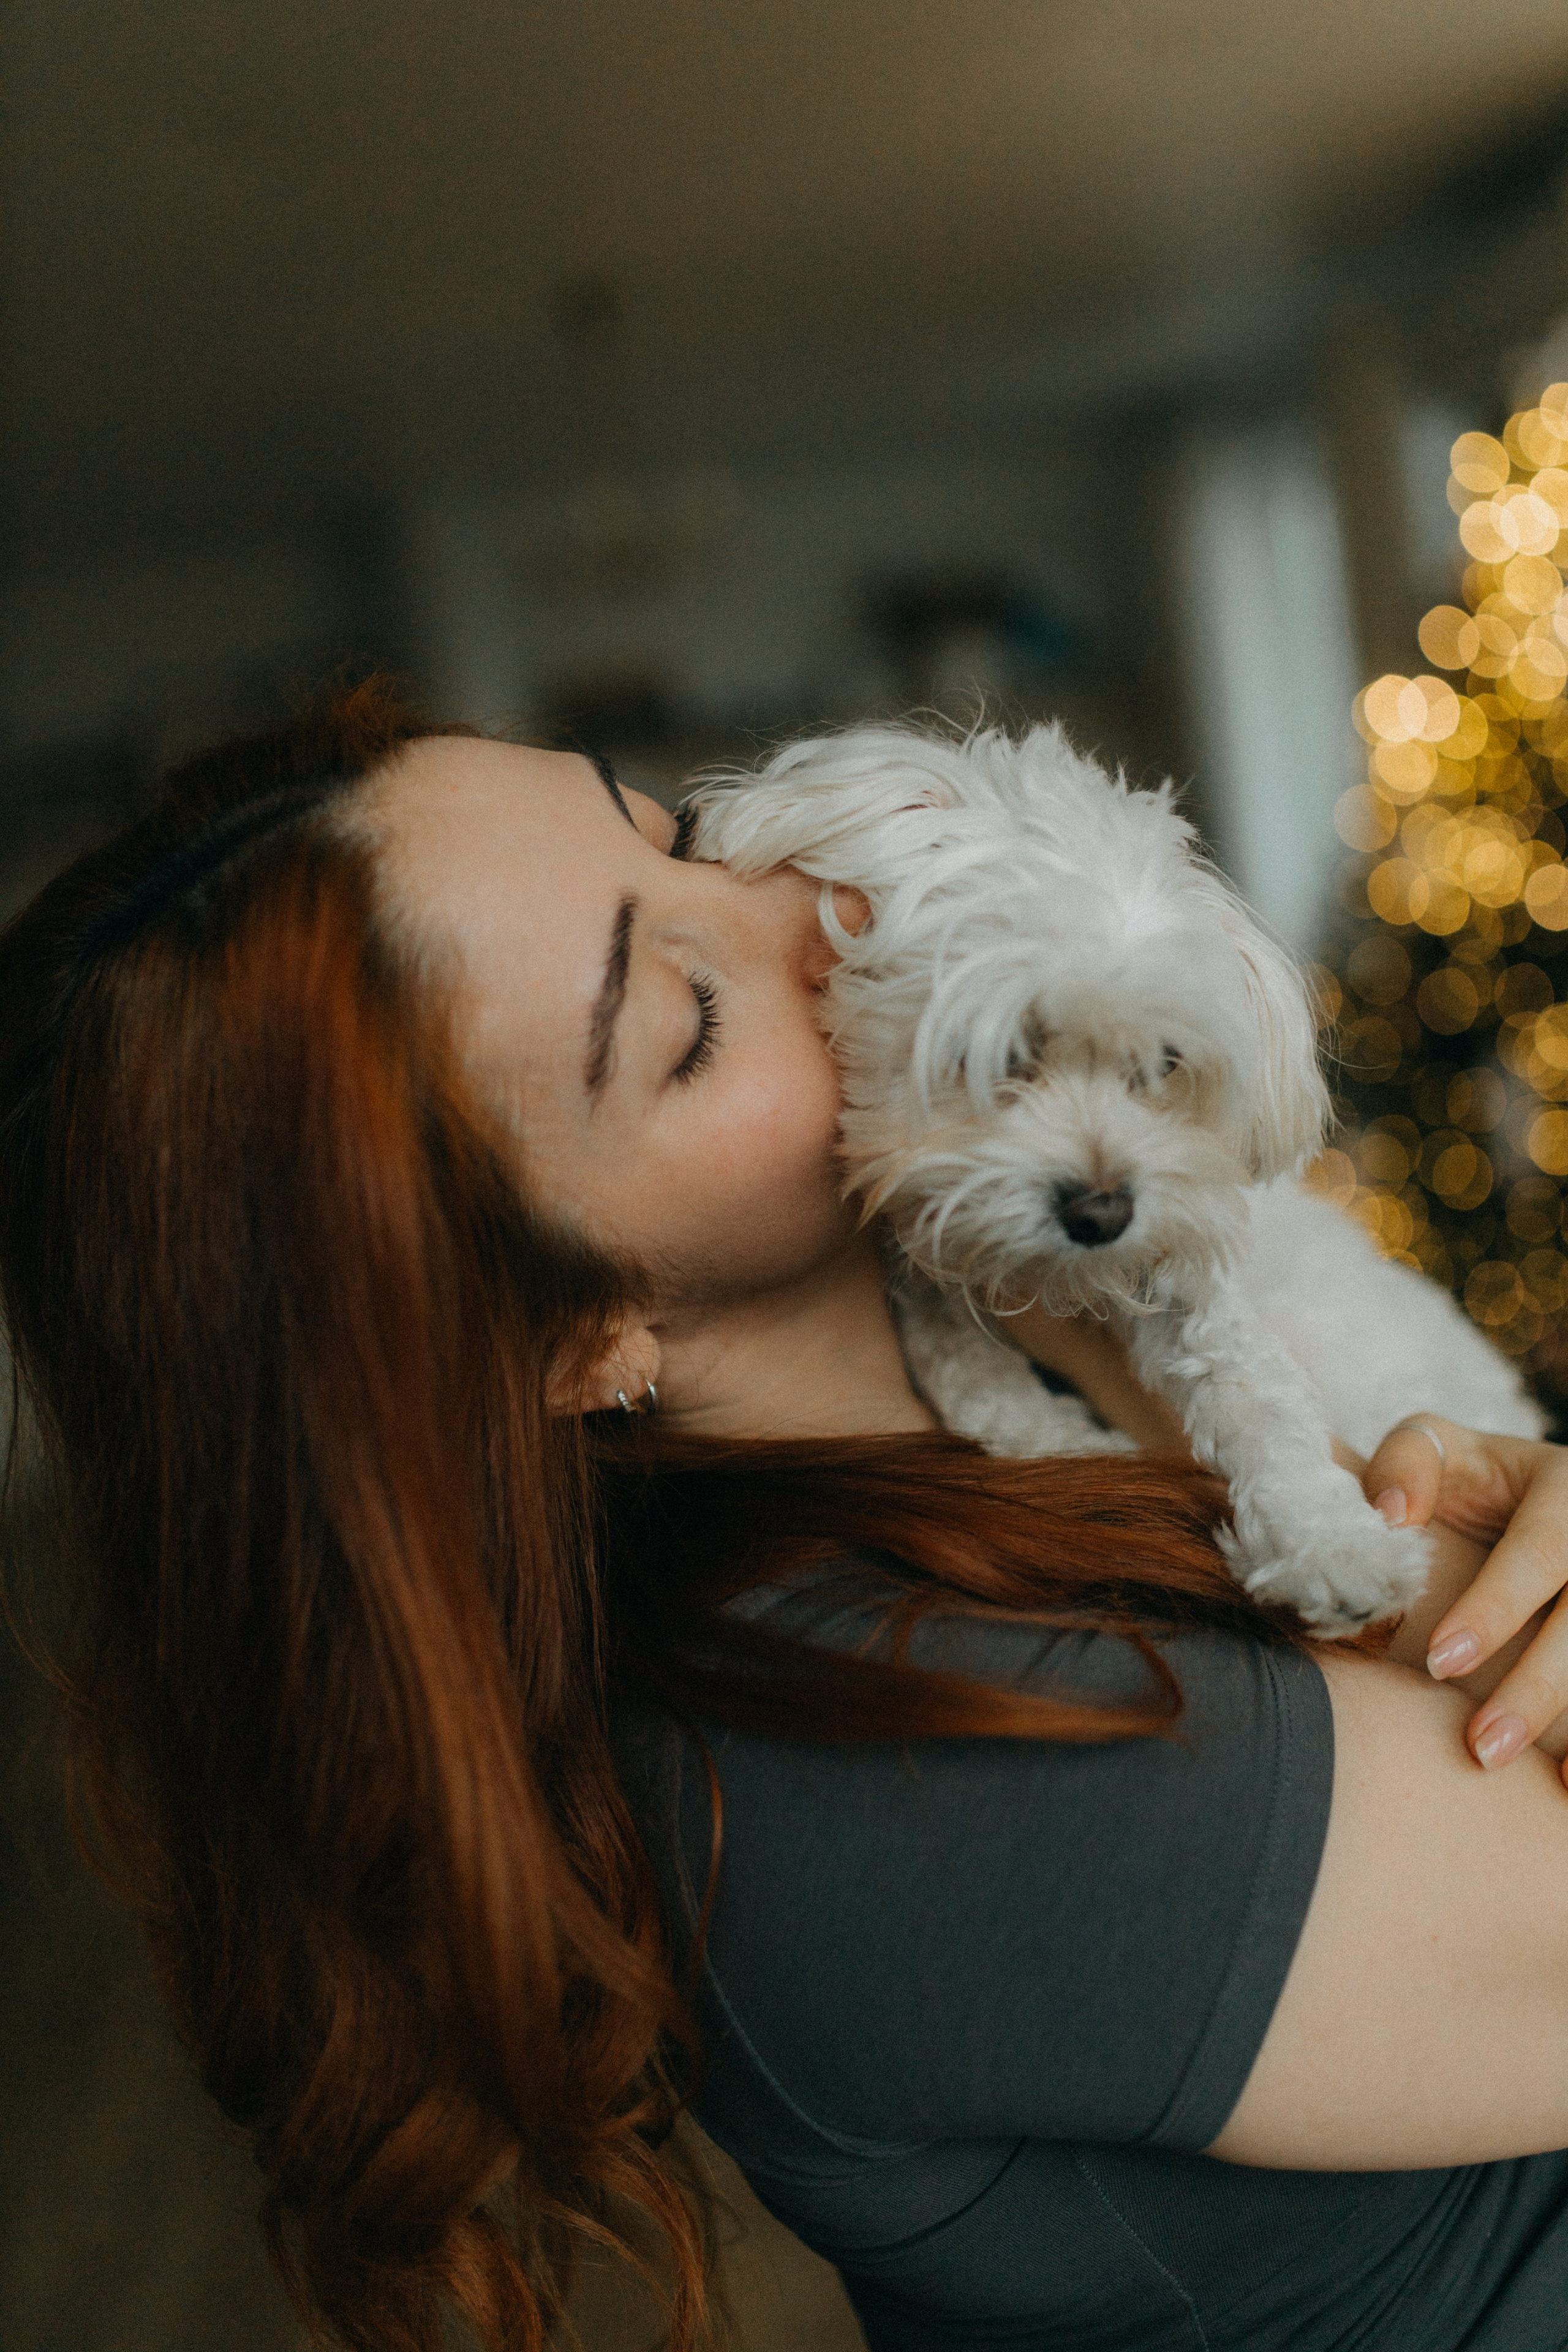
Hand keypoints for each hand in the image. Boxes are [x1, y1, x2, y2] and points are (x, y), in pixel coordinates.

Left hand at [1361, 1416, 1567, 1777]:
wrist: (1535, 1495)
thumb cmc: (1469, 1478)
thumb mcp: (1439, 1447)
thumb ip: (1407, 1464)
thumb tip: (1387, 1513)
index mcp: (1565, 1487)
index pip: (1538, 1554)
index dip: (1495, 1610)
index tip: (1442, 1664)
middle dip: (1537, 1688)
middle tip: (1481, 1747)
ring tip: (1519, 1773)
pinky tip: (1566, 1783)